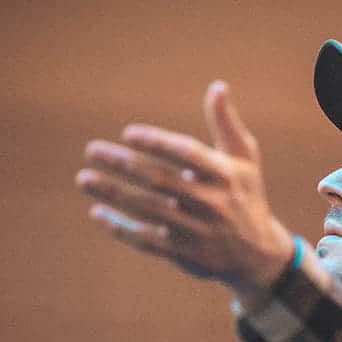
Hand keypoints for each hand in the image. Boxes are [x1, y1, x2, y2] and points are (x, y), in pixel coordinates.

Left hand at [75, 81, 292, 294]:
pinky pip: (145, 240)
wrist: (258, 255)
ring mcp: (196, 231)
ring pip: (147, 210)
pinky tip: (97, 212)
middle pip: (160, 180)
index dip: (157, 142)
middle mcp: (211, 203)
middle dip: (123, 164)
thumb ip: (226, 124)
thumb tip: (217, 86)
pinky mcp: (183, 254)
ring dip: (112, 193)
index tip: (127, 133)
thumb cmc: (245, 194)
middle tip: (92, 149)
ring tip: (84, 179)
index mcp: (226, 175)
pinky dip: (119, 227)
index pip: (187, 154)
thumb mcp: (244, 159)